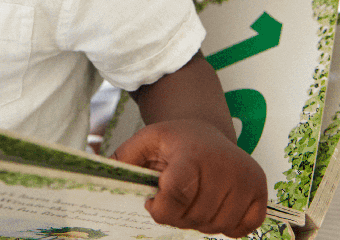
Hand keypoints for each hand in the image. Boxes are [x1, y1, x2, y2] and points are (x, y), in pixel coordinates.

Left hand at [112, 119, 267, 237]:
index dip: (160, 209)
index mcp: (191, 153)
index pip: (177, 196)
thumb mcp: (146, 140)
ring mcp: (246, 180)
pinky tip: (214, 202)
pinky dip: (224, 225)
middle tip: (173, 196)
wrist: (209, 130)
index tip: (153, 201)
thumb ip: (124, 157)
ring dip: (198, 221)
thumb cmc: (174, 139)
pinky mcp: (261, 193)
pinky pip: (240, 230)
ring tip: (192, 197)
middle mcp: (224, 165)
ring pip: (215, 226)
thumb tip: (99, 169)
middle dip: (177, 215)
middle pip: (194, 216)